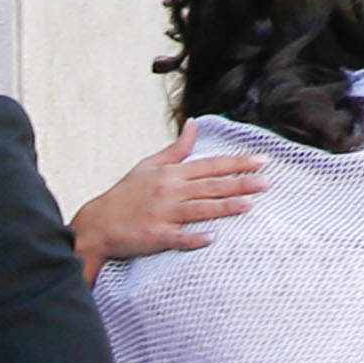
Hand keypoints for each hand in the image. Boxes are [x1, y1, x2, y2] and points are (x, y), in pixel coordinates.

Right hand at [72, 123, 265, 276]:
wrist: (97, 224)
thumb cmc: (124, 196)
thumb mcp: (149, 166)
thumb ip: (177, 148)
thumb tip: (194, 124)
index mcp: (170, 174)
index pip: (210, 166)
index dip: (237, 163)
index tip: (261, 161)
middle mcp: (169, 191)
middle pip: (211, 186)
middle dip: (240, 183)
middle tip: (266, 183)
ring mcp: (162, 214)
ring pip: (199, 209)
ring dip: (225, 207)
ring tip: (250, 205)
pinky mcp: (155, 235)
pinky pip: (178, 237)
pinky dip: (194, 238)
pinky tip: (212, 238)